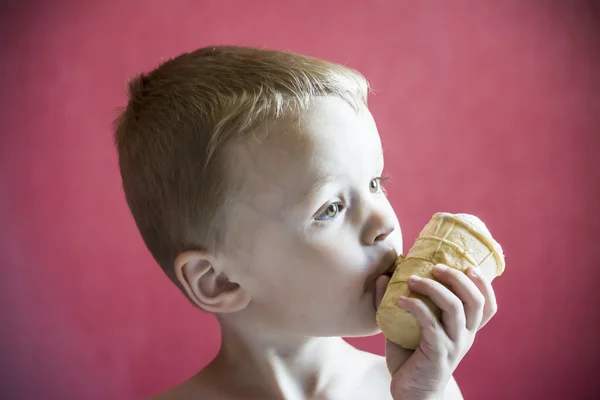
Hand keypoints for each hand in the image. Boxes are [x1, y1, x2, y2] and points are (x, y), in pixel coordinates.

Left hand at [375, 264, 497, 399]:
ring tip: (412, 280)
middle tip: (435, 267)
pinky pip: (430, 323)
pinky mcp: (438, 353)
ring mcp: (454, 345)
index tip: (468, 265)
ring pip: (455, 308)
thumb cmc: (411, 357)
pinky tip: (399, 301)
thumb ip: (397, 300)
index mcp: (464, 328)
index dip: (484, 285)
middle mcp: (465, 336)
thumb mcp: (407, 326)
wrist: (411, 393)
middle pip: (475, 300)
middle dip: (457, 278)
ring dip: (434, 288)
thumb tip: (383, 275)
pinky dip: (415, 306)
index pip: (488, 306)